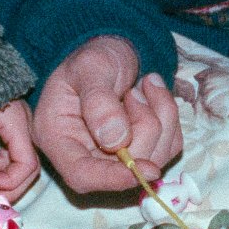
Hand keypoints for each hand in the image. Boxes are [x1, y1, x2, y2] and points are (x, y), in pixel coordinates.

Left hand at [0, 98, 39, 202]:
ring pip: (19, 163)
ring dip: (3, 181)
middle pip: (28, 168)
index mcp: (18, 124)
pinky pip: (10, 154)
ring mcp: (17, 127)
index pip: (27, 165)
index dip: (10, 183)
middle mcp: (24, 127)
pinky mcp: (8, 128)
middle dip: (9, 188)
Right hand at [30, 36, 181, 193]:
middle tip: (137, 91)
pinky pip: (169, 147)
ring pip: (154, 158)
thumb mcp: (89, 67)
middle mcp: (85, 154)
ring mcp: (115, 156)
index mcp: (58, 138)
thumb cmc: (91, 58)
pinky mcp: (142, 149)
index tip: (147, 168)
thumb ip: (98, 101)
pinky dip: (170, 118)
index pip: (82, 175)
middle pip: (124, 168)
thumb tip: (116, 140)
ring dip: (161, 117)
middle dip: (144, 127)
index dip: (114, 178)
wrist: (109, 49)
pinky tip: (154, 95)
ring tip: (145, 87)